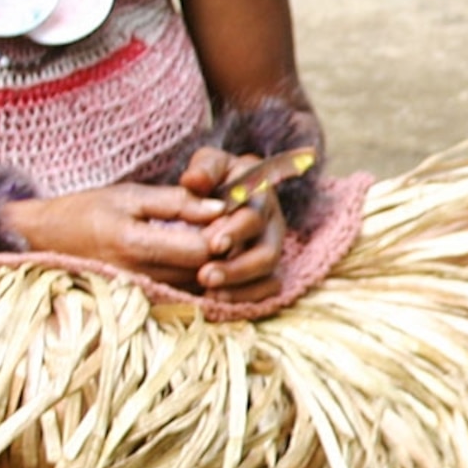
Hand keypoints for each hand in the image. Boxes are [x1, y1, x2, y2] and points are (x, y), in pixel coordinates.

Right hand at [2, 183, 229, 290]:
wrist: (43, 241)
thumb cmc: (85, 211)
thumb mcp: (129, 195)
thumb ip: (177, 201)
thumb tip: (222, 207)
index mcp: (134, 244)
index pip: (202, 248)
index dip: (225, 232)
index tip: (233, 213)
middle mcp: (140, 276)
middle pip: (206, 271)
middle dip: (227, 250)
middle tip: (235, 227)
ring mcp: (140, 294)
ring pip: (200, 287)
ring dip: (217, 266)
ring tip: (217, 239)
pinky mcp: (143, 303)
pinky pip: (185, 297)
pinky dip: (199, 280)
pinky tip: (201, 261)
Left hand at [175, 147, 288, 297]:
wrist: (215, 197)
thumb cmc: (211, 179)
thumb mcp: (208, 165)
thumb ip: (203, 169)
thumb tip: (194, 180)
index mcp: (262, 193)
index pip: (254, 215)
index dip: (236, 231)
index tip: (212, 244)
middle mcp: (272, 222)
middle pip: (267, 251)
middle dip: (237, 267)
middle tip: (205, 276)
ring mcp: (272, 247)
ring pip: (269, 274)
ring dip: (240, 287)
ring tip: (210, 294)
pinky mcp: (266, 270)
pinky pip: (267, 290)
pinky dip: (245, 298)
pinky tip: (217, 301)